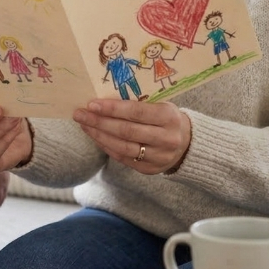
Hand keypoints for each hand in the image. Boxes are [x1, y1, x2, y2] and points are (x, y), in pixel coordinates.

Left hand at [72, 99, 190, 174]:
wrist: (187, 143)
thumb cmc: (167, 117)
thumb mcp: (161, 104)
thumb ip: (138, 102)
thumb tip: (104, 98)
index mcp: (168, 117)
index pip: (136, 112)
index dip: (112, 108)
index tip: (92, 104)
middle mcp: (165, 139)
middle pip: (126, 131)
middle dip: (99, 122)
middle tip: (80, 114)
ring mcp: (158, 157)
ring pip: (122, 147)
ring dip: (99, 135)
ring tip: (84, 125)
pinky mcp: (149, 170)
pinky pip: (123, 158)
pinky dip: (107, 146)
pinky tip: (95, 136)